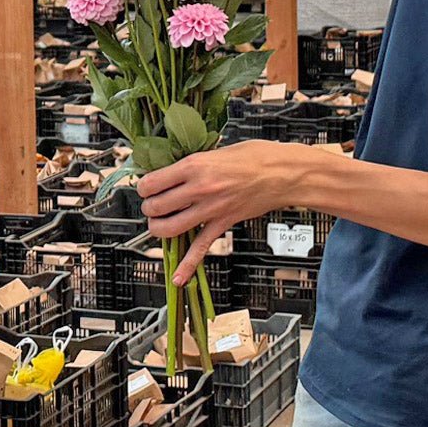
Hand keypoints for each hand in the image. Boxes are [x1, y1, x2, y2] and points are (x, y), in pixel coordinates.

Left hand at [137, 139, 307, 285]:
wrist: (284, 173)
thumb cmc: (256, 156)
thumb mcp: (216, 149)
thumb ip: (194, 162)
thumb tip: (174, 169)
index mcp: (194, 166)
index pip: (152, 182)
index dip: (143, 187)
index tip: (145, 187)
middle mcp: (199, 189)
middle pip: (156, 206)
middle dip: (148, 208)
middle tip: (151, 205)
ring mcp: (210, 209)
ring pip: (170, 228)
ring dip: (158, 228)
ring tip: (158, 224)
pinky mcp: (223, 224)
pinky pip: (200, 248)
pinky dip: (188, 266)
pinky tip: (178, 277)